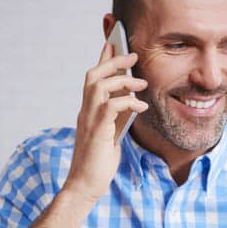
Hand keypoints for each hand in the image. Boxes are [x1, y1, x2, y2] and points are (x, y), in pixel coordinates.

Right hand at [64, 42, 148, 202]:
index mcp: (88, 111)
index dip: (103, 58)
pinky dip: (128, 102)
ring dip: (122, 79)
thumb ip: (117, 117)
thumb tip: (132, 102)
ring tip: (141, 82)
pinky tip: (141, 106)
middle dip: (113, 61)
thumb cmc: (98, 163)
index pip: (94, 78)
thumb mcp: (111, 135)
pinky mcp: (97, 131)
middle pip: (94, 75)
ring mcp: (88, 121)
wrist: (85, 186)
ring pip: (100, 86)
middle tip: (133, 55)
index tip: (114, 42)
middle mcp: (85, 112)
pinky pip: (111, 107)